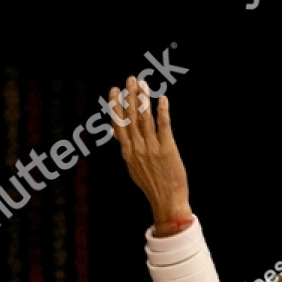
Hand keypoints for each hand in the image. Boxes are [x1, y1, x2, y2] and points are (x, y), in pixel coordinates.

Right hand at [107, 77, 191, 229]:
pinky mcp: (167, 150)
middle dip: (130, 96)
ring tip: (143, 84)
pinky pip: (163, 126)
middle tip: (130, 79)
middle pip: (131, 118)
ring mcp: (151, 149)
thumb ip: (125, 147)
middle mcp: (137, 149)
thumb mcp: (133, 166)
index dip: (116, 106)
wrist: (167, 202)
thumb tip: (113, 130)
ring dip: (144, 99)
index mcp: (127, 152)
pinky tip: (163, 99)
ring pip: (145, 119)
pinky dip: (162, 111)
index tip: (115, 90)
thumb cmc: (152, 184)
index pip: (118, 124)